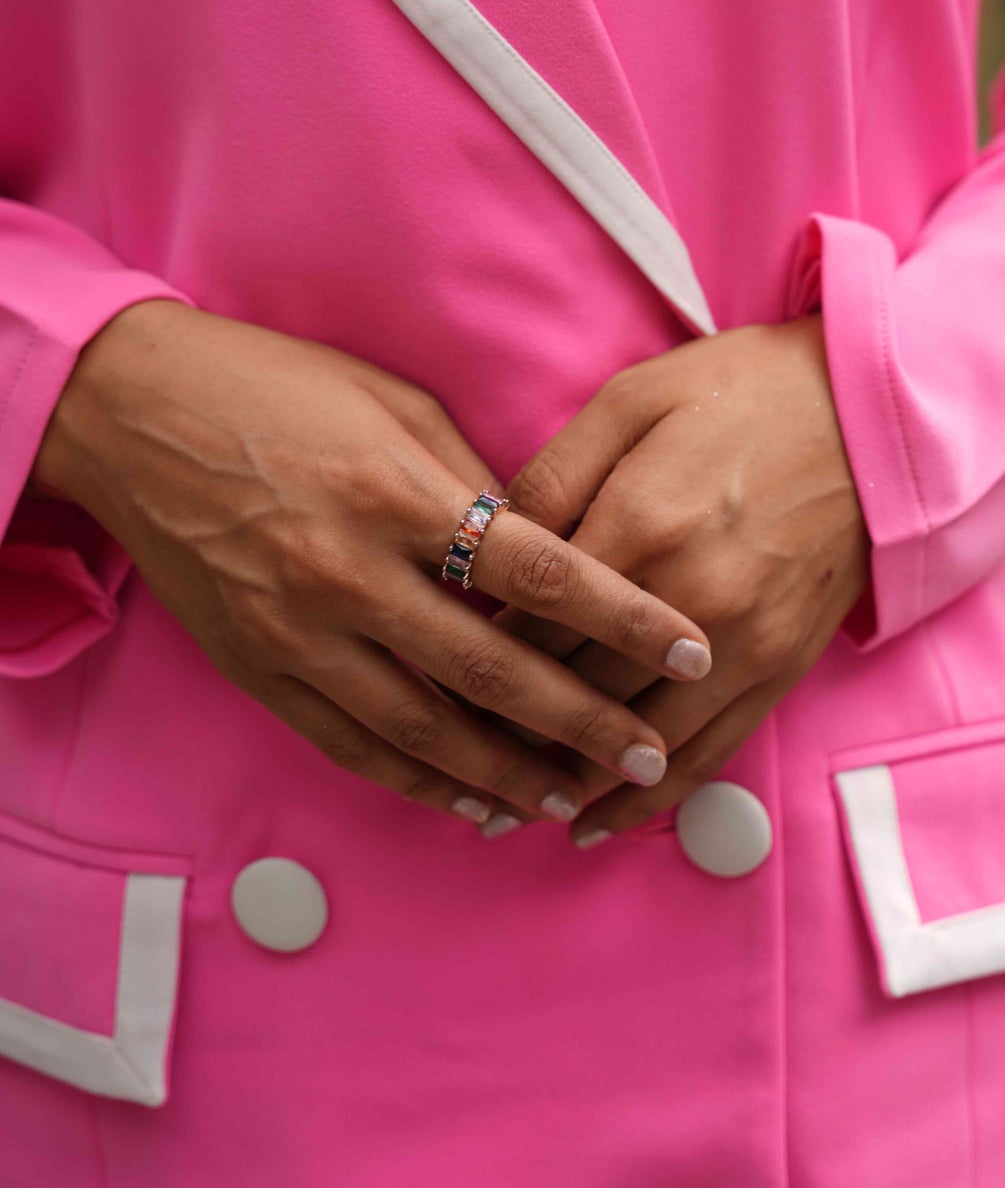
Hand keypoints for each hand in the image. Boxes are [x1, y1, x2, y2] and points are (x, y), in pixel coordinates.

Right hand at [31, 301, 711, 826]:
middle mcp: (352, 573)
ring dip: (509, 773)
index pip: (541, 569)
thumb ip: (475, 482)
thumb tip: (548, 549)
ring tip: (575, 798)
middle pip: (495, 669)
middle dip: (584, 721)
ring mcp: (299, 631)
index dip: (625, 616)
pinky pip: (353, 745)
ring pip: (426, 729)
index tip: (689, 648)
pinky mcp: (259, 668)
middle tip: (649, 755)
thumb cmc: (275, 388)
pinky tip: (473, 800)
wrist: (133, 415)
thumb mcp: (394, 405)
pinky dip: (420, 780)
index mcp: (400, 493)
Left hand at [492, 318, 868, 845]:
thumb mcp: (633, 397)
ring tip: (499, 810)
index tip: (432, 678)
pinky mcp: (780, 666)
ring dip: (563, 781)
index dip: (472, 659)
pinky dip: (647, 799)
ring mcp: (741, 644)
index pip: (530, 624)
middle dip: (505, 727)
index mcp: (638, 525)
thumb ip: (556, 471)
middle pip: (572, 691)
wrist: (873, 412)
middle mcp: (688, 601)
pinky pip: (706, 754)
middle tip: (446, 753)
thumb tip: (489, 541)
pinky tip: (595, 822)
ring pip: (632, 741)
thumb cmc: (744, 391)